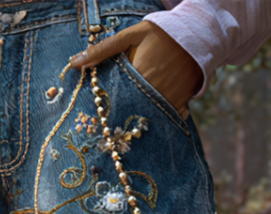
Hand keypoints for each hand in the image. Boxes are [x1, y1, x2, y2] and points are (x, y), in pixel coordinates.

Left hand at [69, 21, 201, 117]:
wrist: (196, 33)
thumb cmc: (159, 32)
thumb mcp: (130, 36)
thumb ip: (102, 50)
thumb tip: (74, 62)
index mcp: (139, 76)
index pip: (117, 101)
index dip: (106, 109)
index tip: (98, 114)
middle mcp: (154, 91)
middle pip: (131, 114)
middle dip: (121, 119)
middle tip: (111, 124)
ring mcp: (169, 99)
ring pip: (149, 119)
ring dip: (139, 121)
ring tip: (129, 124)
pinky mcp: (182, 103)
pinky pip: (168, 119)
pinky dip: (161, 120)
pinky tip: (152, 118)